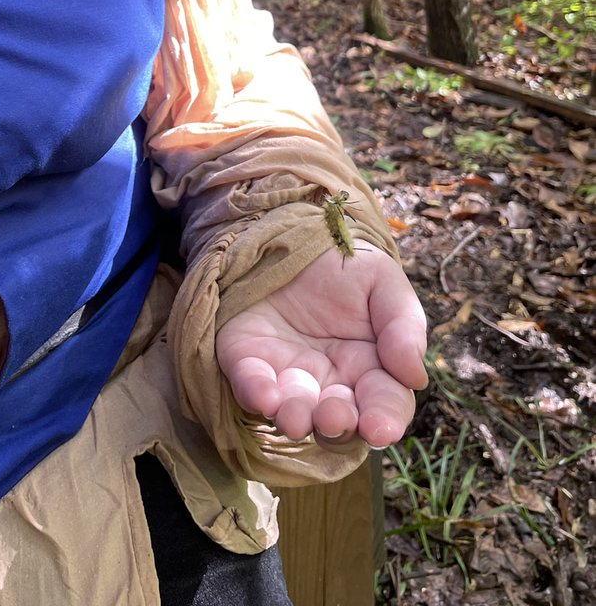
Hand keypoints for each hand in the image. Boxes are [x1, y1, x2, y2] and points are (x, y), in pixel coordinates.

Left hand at [215, 245, 427, 450]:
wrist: (292, 235)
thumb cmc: (345, 266)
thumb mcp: (383, 283)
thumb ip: (404, 327)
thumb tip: (415, 378)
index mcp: (371, 370)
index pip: (385, 406)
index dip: (385, 420)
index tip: (379, 428)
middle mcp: (329, 385)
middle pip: (338, 422)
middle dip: (336, 426)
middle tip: (334, 418)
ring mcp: (287, 377)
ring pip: (293, 413)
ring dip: (295, 419)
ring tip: (295, 418)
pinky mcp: (248, 361)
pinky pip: (249, 385)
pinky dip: (256, 394)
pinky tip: (265, 397)